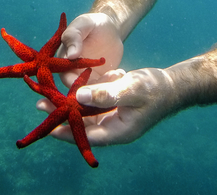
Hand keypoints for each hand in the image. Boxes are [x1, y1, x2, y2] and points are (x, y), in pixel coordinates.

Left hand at [37, 67, 184, 145]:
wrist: (176, 85)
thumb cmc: (157, 88)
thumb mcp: (130, 88)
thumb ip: (106, 93)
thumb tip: (78, 96)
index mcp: (119, 131)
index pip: (87, 136)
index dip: (67, 132)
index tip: (48, 126)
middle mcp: (115, 127)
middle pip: (83, 124)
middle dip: (64, 114)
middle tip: (41, 105)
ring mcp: (116, 117)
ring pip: (87, 112)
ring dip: (72, 102)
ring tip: (51, 94)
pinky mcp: (117, 106)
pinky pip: (97, 102)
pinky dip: (88, 93)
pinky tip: (81, 81)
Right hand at [58, 13, 123, 85]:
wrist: (109, 29)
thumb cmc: (93, 23)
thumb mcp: (83, 24)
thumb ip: (74, 36)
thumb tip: (70, 55)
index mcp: (62, 59)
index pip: (64, 75)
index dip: (74, 79)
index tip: (89, 73)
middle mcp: (71, 72)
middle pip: (78, 88)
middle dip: (93, 88)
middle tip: (108, 77)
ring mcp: (85, 78)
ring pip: (92, 91)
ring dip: (104, 86)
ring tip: (116, 73)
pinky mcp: (98, 81)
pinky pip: (103, 88)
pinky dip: (111, 84)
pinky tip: (119, 73)